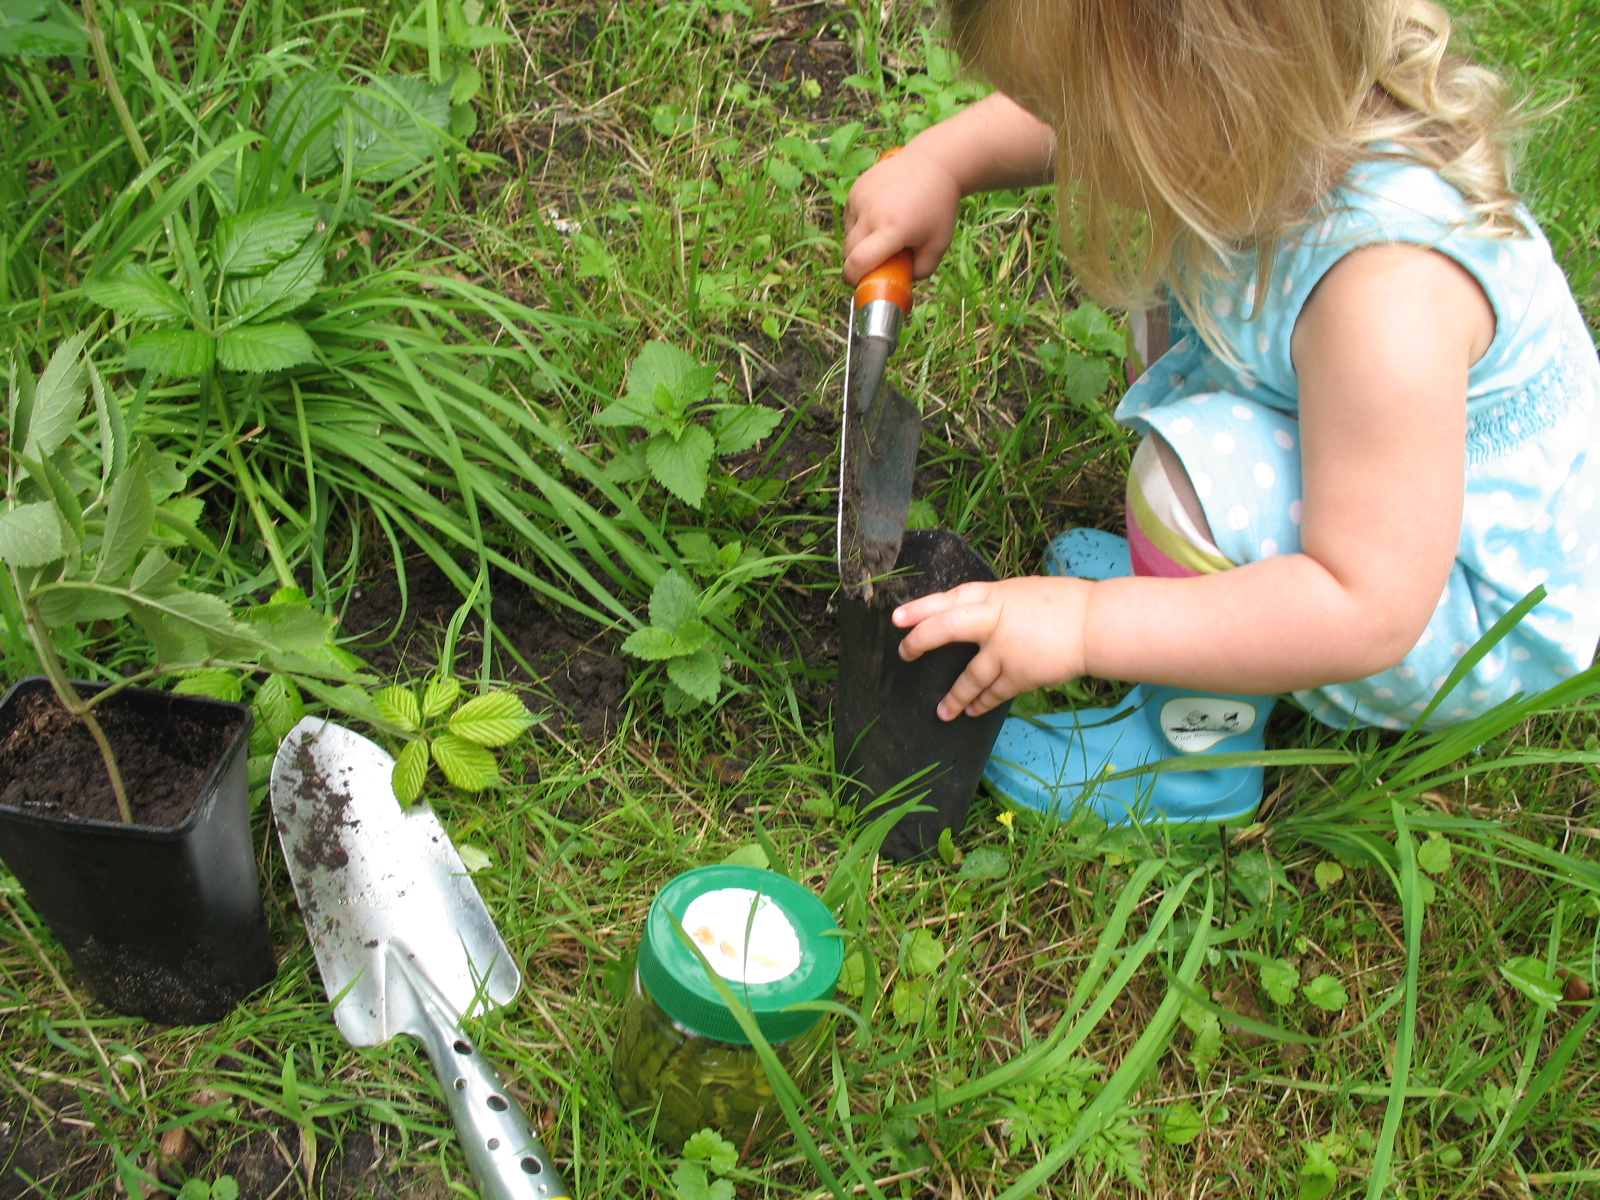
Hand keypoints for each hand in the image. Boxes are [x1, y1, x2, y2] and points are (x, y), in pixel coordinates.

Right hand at [842, 147, 961, 283]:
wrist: (932, 164)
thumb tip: (899, 282)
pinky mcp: (855, 190)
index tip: (860, 284)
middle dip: (857, 264)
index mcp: (893, 229)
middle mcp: (872, 213)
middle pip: (849, 252)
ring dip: (859, 244)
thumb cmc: (938, 207)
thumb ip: (922, 271)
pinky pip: (849, 219)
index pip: (859, 261)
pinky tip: (878, 218)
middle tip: (874, 265)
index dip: (854, 278)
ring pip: (847, 236)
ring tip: (882, 235)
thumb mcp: (939, 244)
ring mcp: (860, 199)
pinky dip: (859, 226)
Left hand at [893, 576, 1092, 719]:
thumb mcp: (1022, 593)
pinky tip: (971, 712)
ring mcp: (1004, 648)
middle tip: (904, 654)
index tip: (897, 618)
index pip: (947, 598)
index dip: (920, 608)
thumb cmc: (1063, 604)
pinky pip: (993, 693)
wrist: (1095, 624)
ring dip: (954, 697)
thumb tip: (975, 617)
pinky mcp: (1020, 674)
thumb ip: (996, 605)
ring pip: (969, 677)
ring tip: (942, 712)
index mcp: (993, 595)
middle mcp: (993, 619)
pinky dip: (981, 703)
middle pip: (944, 629)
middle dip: (919, 642)